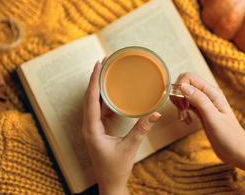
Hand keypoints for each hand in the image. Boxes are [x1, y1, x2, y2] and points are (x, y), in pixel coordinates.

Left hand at [82, 61, 160, 194]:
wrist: (110, 183)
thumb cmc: (116, 168)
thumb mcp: (130, 147)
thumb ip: (142, 129)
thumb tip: (156, 113)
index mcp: (92, 129)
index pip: (91, 100)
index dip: (94, 80)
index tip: (98, 64)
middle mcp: (88, 126)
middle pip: (89, 97)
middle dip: (96, 78)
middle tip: (104, 61)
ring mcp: (92, 127)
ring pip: (93, 102)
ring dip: (99, 86)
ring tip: (106, 71)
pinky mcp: (98, 129)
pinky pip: (99, 109)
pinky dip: (104, 98)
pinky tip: (111, 90)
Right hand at [171, 72, 244, 165]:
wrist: (238, 153)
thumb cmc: (230, 137)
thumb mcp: (213, 118)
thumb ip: (199, 100)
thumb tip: (183, 87)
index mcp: (212, 92)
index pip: (189, 77)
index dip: (180, 87)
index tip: (181, 104)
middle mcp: (208, 95)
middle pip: (184, 84)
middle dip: (178, 96)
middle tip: (182, 111)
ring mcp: (204, 104)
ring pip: (184, 95)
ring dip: (179, 105)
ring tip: (184, 118)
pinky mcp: (202, 113)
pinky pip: (186, 105)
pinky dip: (182, 111)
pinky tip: (187, 121)